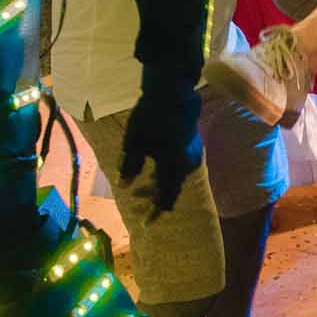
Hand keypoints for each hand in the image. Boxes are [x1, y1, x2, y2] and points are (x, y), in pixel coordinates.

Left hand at [118, 88, 203, 215]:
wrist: (172, 91)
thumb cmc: (149, 117)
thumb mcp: (133, 143)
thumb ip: (129, 167)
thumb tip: (125, 187)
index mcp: (172, 168)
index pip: (165, 199)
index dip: (154, 213)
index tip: (144, 225)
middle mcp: (185, 164)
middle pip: (171, 190)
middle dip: (153, 199)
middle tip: (136, 201)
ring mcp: (191, 154)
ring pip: (175, 178)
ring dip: (159, 185)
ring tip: (142, 185)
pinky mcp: (191, 145)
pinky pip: (179, 167)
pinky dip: (166, 172)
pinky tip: (154, 168)